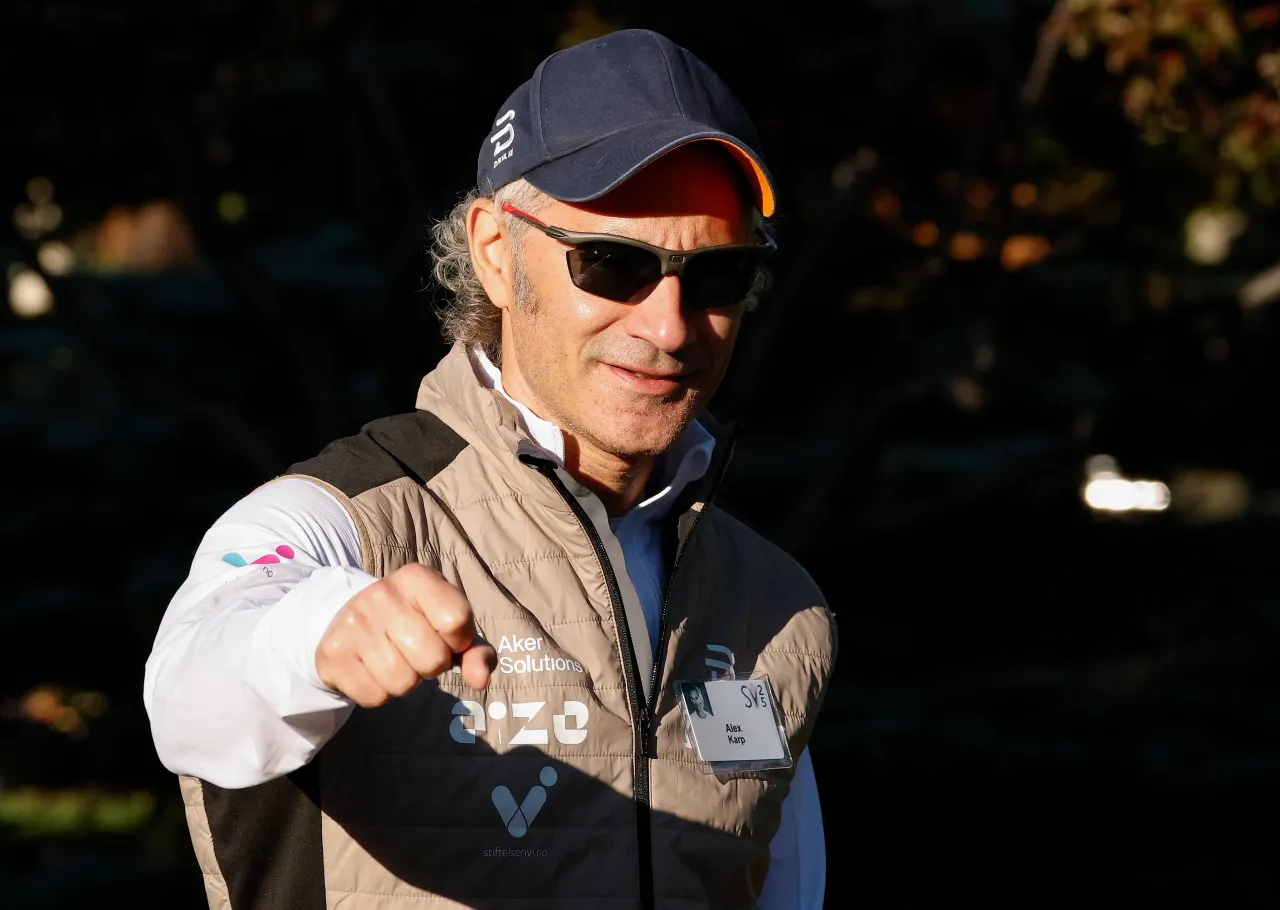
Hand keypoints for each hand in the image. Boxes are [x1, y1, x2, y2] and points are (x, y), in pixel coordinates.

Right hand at [315, 564, 495, 706]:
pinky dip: (380, 693)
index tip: (445, 635)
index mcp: (416, 577)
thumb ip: (475, 650)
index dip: (458, 640)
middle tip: (415, 651)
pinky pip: (375, 697)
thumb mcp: (447, 626)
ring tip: (394, 659)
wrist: (347, 621)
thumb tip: (481, 679)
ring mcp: (353, 624)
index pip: (457, 620)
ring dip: (406, 682)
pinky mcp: (332, 654)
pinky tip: (372, 670)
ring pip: (404, 683)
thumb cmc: (412, 624)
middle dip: (432, 665)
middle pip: (433, 658)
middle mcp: (381, 594)